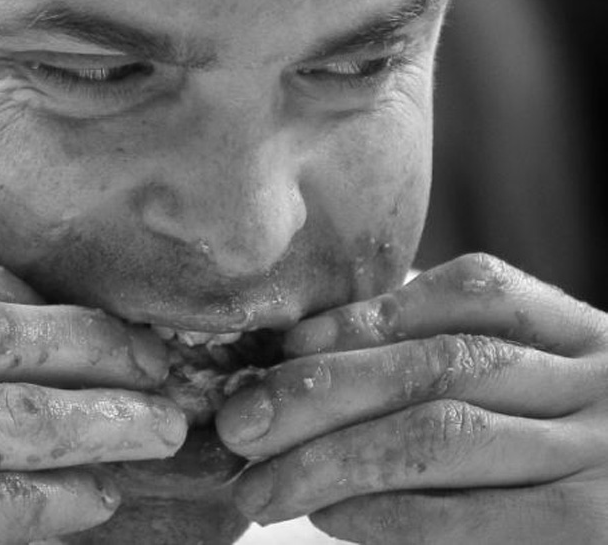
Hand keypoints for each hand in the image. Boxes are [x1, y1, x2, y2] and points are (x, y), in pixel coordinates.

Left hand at [216, 253, 607, 544]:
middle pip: (439, 364)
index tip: (286, 348)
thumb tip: (307, 358)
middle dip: (322, 391)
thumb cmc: (552, 452)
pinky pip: (460, 517)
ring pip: (439, 435)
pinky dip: (380, 515)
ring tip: (260, 486)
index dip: (366, 317)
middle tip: (241, 423)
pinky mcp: (587, 529)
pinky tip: (326, 516)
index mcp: (577, 333)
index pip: (470, 292)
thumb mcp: (525, 388)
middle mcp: (596, 383)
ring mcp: (599, 458)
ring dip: (330, 460)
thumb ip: (443, 360)